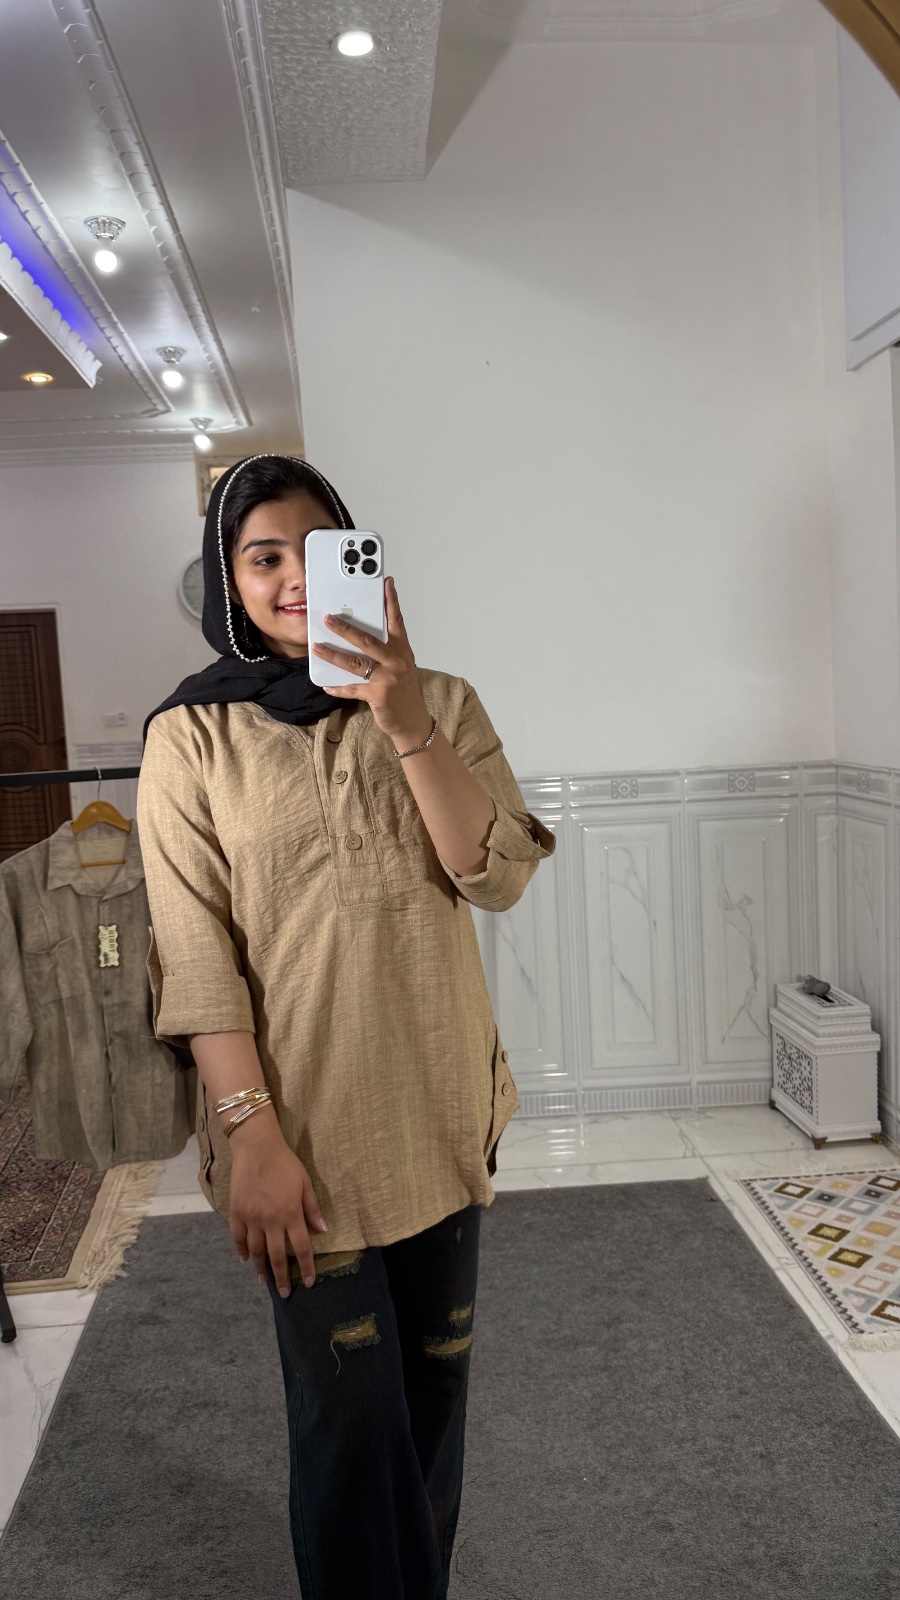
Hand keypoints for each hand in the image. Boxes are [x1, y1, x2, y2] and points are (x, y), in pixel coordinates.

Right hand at [227, 1112, 327, 1295]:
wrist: (256, 1147)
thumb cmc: (284, 1163)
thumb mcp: (305, 1183)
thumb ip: (312, 1209)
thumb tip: (322, 1231)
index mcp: (290, 1214)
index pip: (300, 1248)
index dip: (305, 1267)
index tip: (309, 1282)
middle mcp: (270, 1221)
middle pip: (276, 1256)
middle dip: (282, 1277)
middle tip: (285, 1293)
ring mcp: (251, 1218)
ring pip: (256, 1252)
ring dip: (261, 1269)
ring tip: (265, 1281)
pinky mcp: (236, 1213)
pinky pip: (238, 1238)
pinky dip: (242, 1251)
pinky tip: (246, 1260)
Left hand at [313, 575, 432, 746]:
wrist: (412, 721)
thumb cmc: (403, 692)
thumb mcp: (400, 667)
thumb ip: (384, 652)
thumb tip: (356, 640)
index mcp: (402, 650)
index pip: (396, 621)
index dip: (391, 601)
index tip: (386, 583)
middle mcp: (396, 661)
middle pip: (368, 640)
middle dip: (345, 629)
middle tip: (328, 618)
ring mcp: (388, 678)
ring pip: (355, 663)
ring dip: (333, 655)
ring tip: (317, 648)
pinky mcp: (378, 695)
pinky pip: (352, 689)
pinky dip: (338, 687)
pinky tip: (327, 685)